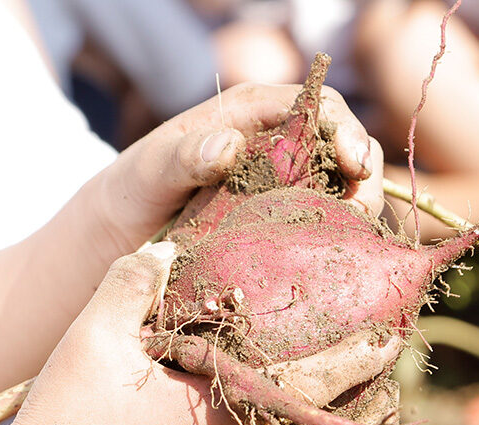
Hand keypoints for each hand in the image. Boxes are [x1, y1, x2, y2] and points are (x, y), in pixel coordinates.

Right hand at [0, 244, 397, 424]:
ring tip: (336, 382)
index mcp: (232, 417)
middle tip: (375, 351)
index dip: (369, 361)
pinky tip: (274, 405)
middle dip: (366, 398)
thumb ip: (134, 279)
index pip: (329, 391)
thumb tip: (169, 243)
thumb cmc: (64, 421)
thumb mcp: (93, 336)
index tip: (391, 328)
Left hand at [88, 81, 384, 252]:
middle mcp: (275, 145)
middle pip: (342, 147)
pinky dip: (338, 242)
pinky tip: (338, 264)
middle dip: (364, 177)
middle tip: (362, 214)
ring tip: (354, 242)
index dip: (346, 131)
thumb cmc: (129, 194)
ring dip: (357, 213)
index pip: (318, 106)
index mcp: (250, 114)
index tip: (355, 166)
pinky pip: (322, 227)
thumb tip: (229, 146)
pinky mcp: (282, 226)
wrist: (114, 241)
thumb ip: (183, 157)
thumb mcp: (148, 173)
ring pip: (341, 190)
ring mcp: (282, 187)